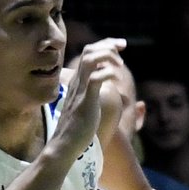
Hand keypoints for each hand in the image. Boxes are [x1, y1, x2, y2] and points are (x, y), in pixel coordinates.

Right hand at [50, 38, 125, 162]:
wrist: (65, 145)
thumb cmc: (77, 130)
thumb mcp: (85, 107)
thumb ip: (92, 95)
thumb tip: (104, 90)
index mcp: (77, 82)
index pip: (88, 54)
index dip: (104, 45)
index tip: (119, 46)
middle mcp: (77, 82)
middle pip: (89, 51)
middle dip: (108, 44)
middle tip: (124, 45)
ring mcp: (80, 90)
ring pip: (90, 60)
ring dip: (107, 56)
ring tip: (120, 63)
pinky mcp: (86, 101)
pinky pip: (96, 79)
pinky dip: (107, 73)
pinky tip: (116, 78)